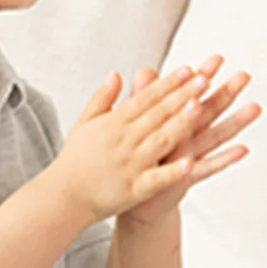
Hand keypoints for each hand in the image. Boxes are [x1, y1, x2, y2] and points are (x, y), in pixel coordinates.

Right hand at [49, 59, 257, 226]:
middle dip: (181, 95)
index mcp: (113, 124)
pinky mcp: (135, 189)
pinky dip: (173, 171)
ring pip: (160, 140)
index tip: (188, 69)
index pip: (145, 98)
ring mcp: (131, 164)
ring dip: (180, 123)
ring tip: (199, 107)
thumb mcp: (84, 123)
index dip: (167, 83)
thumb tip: (115, 74)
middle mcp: (123, 141)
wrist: (63, 197)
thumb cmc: (76, 160)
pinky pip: (157, 179)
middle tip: (204, 79)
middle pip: (157, 114)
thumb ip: (102, 98)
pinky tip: (190, 163)